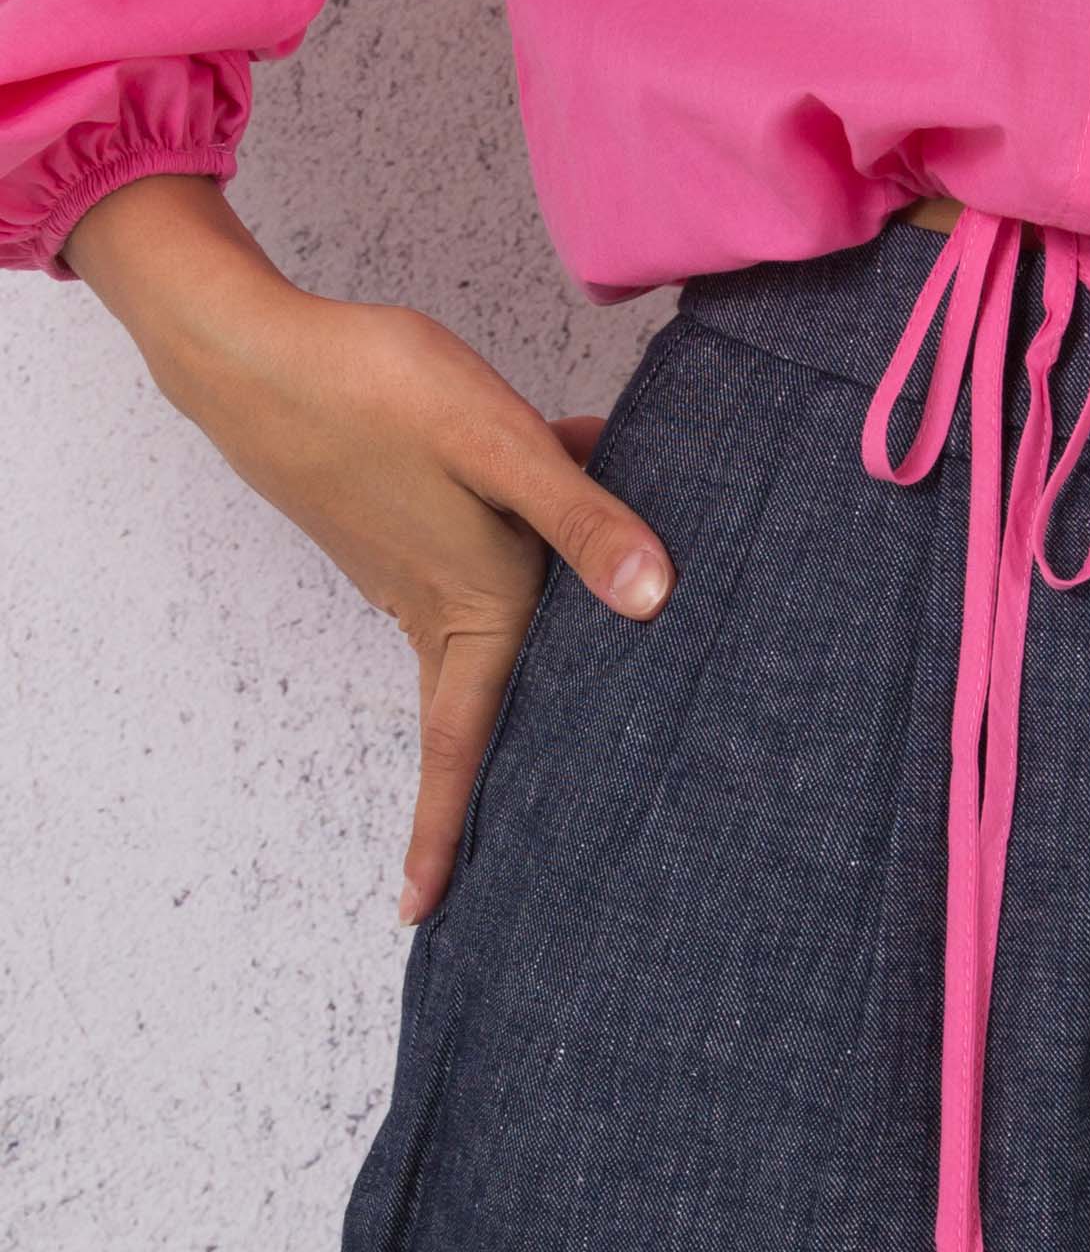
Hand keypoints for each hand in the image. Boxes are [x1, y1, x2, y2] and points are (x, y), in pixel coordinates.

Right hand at [151, 284, 676, 928]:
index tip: (421, 915)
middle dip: (500, 764)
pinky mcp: (398, 515)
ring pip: (487, 617)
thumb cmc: (377, 392)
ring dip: (530, 643)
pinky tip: (582, 463)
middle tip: (528, 831)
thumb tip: (655, 600)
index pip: (462, 742)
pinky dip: (529, 539)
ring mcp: (409, 559)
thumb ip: (579, 517)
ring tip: (592, 643)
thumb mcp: (497, 444)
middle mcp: (438, 596)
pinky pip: (476, 554)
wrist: (257, 351)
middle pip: (479, 700)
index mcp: (469, 600)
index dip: (444, 828)